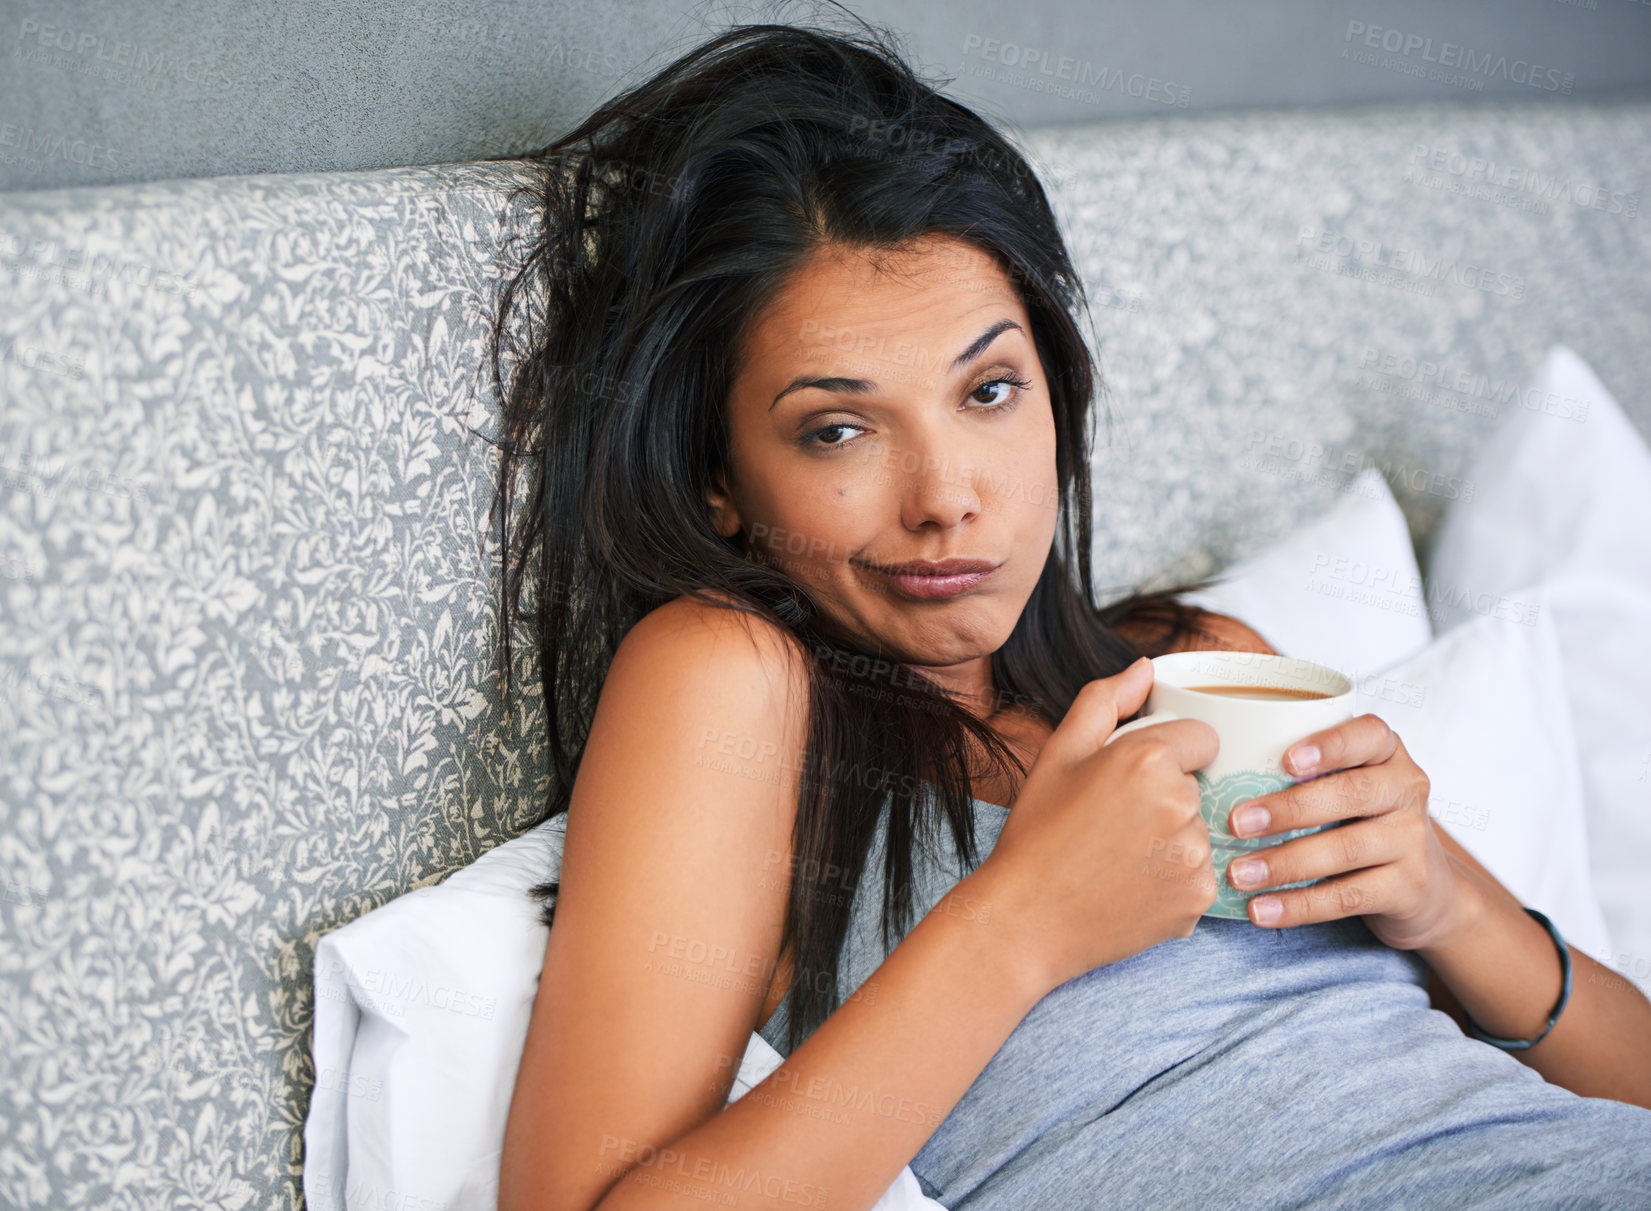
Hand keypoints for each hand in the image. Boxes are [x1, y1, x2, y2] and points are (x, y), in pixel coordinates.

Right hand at [977, 657, 1221, 992]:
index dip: (1169, 755)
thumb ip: (1105, 700)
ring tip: (1120, 859)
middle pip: (1200, 786)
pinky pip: (1200, 876)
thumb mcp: (1059, 754)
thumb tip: (1146, 667)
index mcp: (1148, 758)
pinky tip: (1131, 887)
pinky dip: (1174, 882)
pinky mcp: (1198, 898)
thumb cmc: (1037, 833)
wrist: (1026, 919)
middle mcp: (1181, 804)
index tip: (1133, 781)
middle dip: (1168, 798)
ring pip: (1201, 832)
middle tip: (1115, 824)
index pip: (1202, 737)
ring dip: (1173, 841)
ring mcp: (1194, 856)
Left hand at [1220, 714, 1473, 950]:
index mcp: (1387, 753)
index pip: (1368, 734)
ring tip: (1239, 874)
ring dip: (1285, 863)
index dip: (1328, 745)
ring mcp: (1412, 840)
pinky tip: (1262, 910)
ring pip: (1346, 849)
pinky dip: (1300, 905)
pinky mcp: (1408, 888)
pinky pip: (1348, 896)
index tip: (1284, 760)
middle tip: (1235, 823)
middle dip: (1288, 808)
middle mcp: (1406, 789)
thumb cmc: (1358, 820)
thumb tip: (1206, 770)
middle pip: (1351, 793)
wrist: (1421, 886)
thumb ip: (1298, 771)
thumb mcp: (1343, 783)